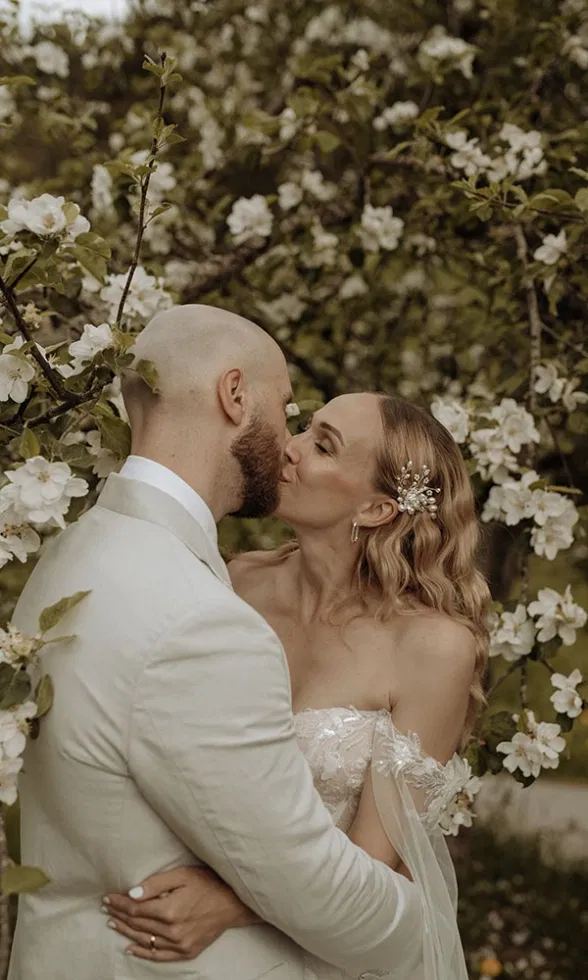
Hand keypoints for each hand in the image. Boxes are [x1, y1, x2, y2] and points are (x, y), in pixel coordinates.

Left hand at [103, 865, 260, 961]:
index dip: (120, 903)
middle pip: (138, 924)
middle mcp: (172, 932)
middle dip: (120, 915)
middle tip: (107, 908)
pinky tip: (130, 948)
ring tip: (113, 923)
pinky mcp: (186, 952)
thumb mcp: (183, 875)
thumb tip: (132, 894)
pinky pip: (159, 956)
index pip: (136, 909)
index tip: (107, 898)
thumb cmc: (208, 884)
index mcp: (169, 911)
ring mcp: (179, 945)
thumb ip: (156, 884)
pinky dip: (142, 952)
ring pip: (145, 940)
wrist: (234, 903)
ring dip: (126, 932)